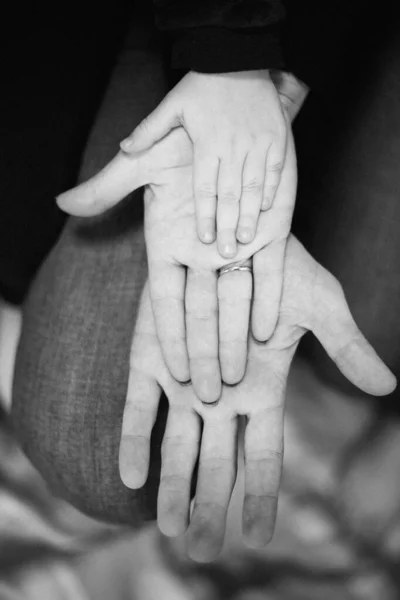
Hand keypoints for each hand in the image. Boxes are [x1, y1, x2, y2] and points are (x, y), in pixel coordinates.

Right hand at [57, 128, 296, 403]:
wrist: (231, 112)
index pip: (167, 301)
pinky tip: (268, 331)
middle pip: (202, 313)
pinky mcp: (270, 237)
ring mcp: (237, 249)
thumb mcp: (146, 161)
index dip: (170, 336)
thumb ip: (109, 185)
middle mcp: (202, 255)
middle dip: (205, 352)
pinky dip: (269, 301)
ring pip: (235, 302)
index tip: (171, 373)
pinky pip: (270, 275)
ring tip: (238, 377)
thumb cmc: (183, 135)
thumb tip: (63, 203)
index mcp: (170, 245)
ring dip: (236, 338)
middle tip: (208, 395)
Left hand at [119, 70, 287, 257]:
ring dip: (250, 215)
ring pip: (255, 186)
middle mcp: (233, 146)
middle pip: (230, 193)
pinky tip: (268, 211)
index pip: (205, 187)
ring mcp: (258, 143)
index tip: (204, 238)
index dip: (205, 215)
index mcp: (207, 143)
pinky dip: (272, 191)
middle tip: (226, 253)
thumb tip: (124, 149)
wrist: (240, 56)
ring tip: (247, 240)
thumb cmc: (203, 86)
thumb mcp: (171, 104)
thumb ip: (148, 130)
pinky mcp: (277, 138)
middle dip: (228, 225)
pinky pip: (276, 170)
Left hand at [119, 235, 395, 561]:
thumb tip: (388, 387)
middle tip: (203, 555)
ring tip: (169, 533)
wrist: (228, 239)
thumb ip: (347, 347)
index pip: (265, 455)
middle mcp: (222, 397)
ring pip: (177, 445)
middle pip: (217, 463)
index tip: (258, 538)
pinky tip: (132, 479)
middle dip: (210, 507)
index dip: (262, 496)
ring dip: (173, 488)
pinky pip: (140, 408)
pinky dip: (135, 442)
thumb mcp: (320, 307)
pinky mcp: (151, 361)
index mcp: (262, 391)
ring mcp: (184, 382)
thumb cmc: (279, 270)